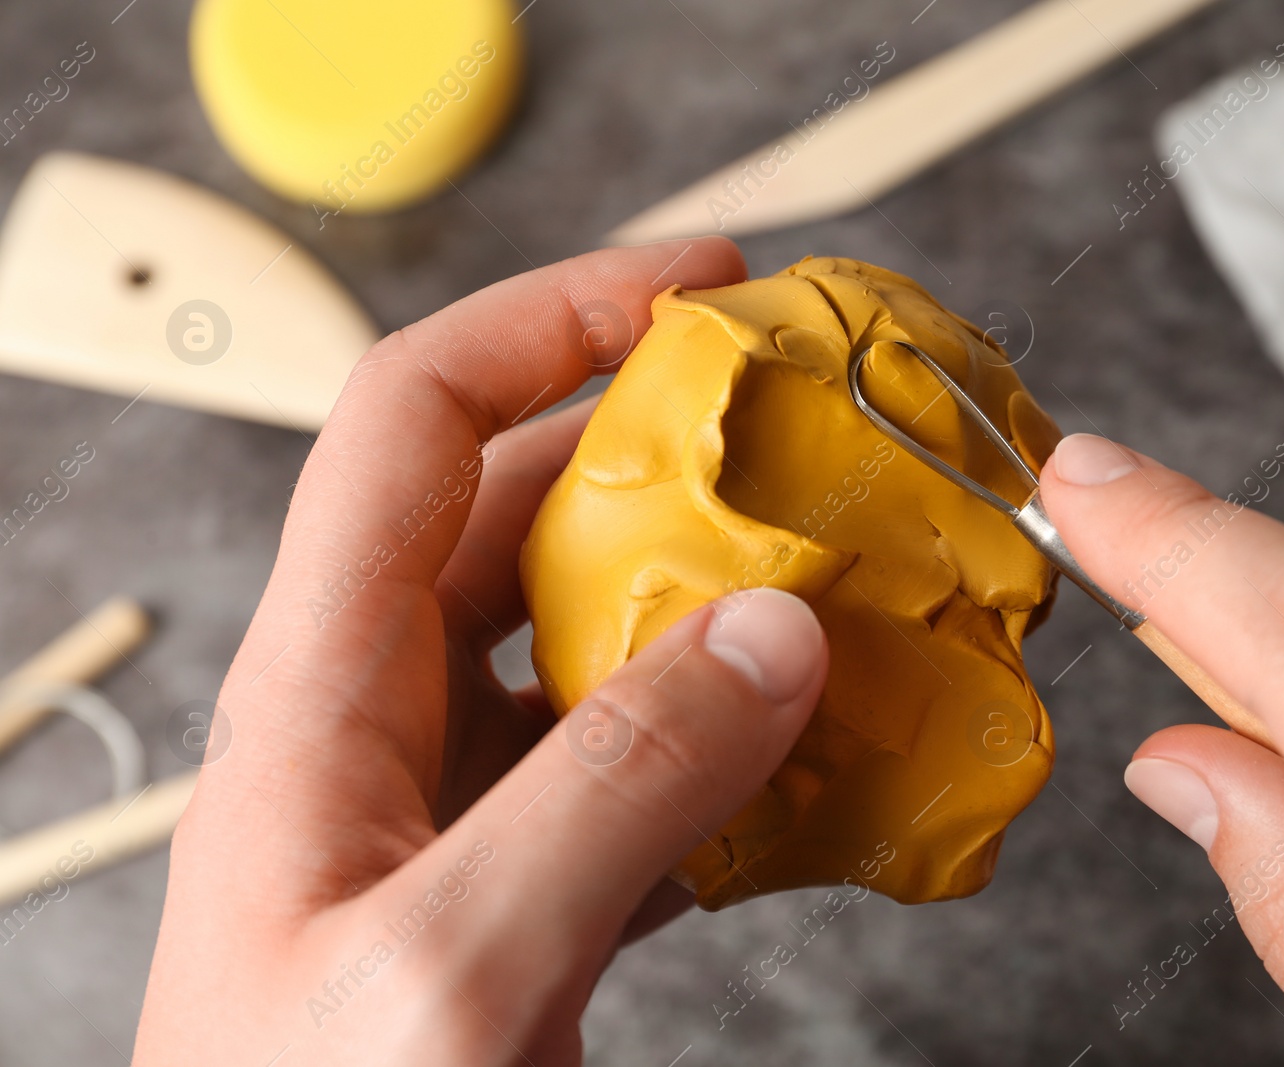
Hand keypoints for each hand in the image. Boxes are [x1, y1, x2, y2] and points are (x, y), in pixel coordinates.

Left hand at [133, 240, 828, 1065]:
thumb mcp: (458, 968)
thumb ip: (618, 786)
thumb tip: (772, 635)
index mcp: (314, 701)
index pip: (413, 426)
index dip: (551, 323)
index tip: (696, 285)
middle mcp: (375, 728)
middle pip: (518, 513)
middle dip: (663, 449)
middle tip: (804, 425)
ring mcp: (450, 810)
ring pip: (588, 639)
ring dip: (711, 600)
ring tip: (834, 582)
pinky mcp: (516, 889)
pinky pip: (631, 764)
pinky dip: (726, 740)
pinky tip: (808, 755)